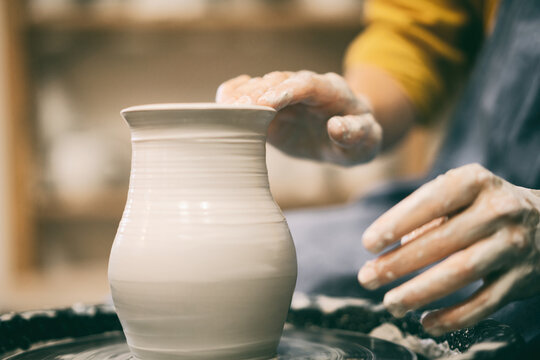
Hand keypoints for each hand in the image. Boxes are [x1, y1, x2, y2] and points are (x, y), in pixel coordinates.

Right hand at [216, 71, 381, 165]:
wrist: (348, 135)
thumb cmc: (359, 139)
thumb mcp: (367, 142)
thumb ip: (356, 133)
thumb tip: (336, 127)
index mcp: (331, 91)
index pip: (308, 84)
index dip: (287, 90)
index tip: (267, 102)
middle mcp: (305, 86)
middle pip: (279, 81)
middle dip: (259, 93)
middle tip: (239, 109)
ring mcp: (286, 94)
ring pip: (261, 85)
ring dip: (243, 96)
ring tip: (226, 109)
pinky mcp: (271, 107)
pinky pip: (251, 93)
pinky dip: (237, 94)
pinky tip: (224, 101)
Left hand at [357, 163, 539, 334]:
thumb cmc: (483, 206)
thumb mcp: (459, 194)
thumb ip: (425, 214)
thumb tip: (393, 246)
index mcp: (476, 182)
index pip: (432, 199)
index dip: (397, 221)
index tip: (368, 243)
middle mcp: (498, 210)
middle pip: (442, 241)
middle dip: (398, 263)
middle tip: (367, 277)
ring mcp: (513, 245)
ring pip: (461, 272)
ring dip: (420, 292)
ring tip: (390, 303)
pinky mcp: (522, 279)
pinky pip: (485, 302)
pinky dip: (453, 316)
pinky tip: (426, 322)